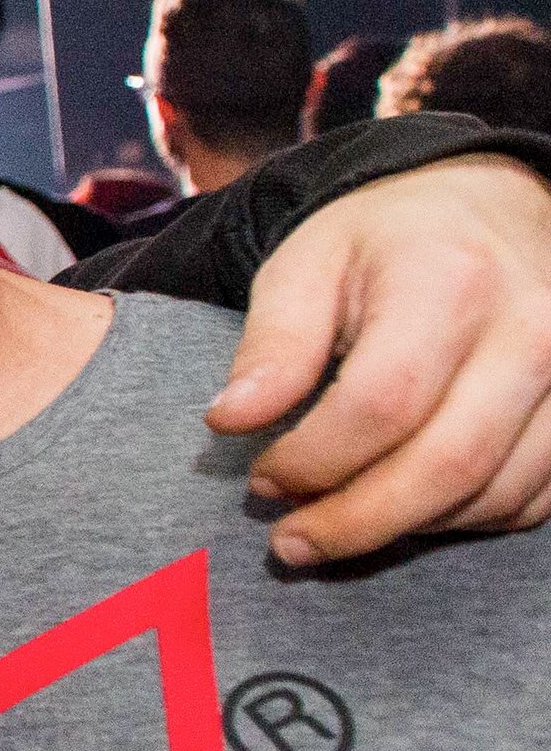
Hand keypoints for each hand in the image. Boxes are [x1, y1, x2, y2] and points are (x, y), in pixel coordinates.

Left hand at [207, 152, 550, 564]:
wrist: (494, 207)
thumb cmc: (387, 241)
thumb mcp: (308, 263)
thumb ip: (271, 345)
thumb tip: (229, 421)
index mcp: (451, 282)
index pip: (380, 405)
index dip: (313, 460)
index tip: (264, 479)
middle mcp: (531, 332)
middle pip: (446, 466)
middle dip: (356, 521)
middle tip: (291, 543)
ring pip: (492, 494)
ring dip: (406, 526)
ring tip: (340, 522)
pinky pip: (533, 499)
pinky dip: (463, 518)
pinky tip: (408, 505)